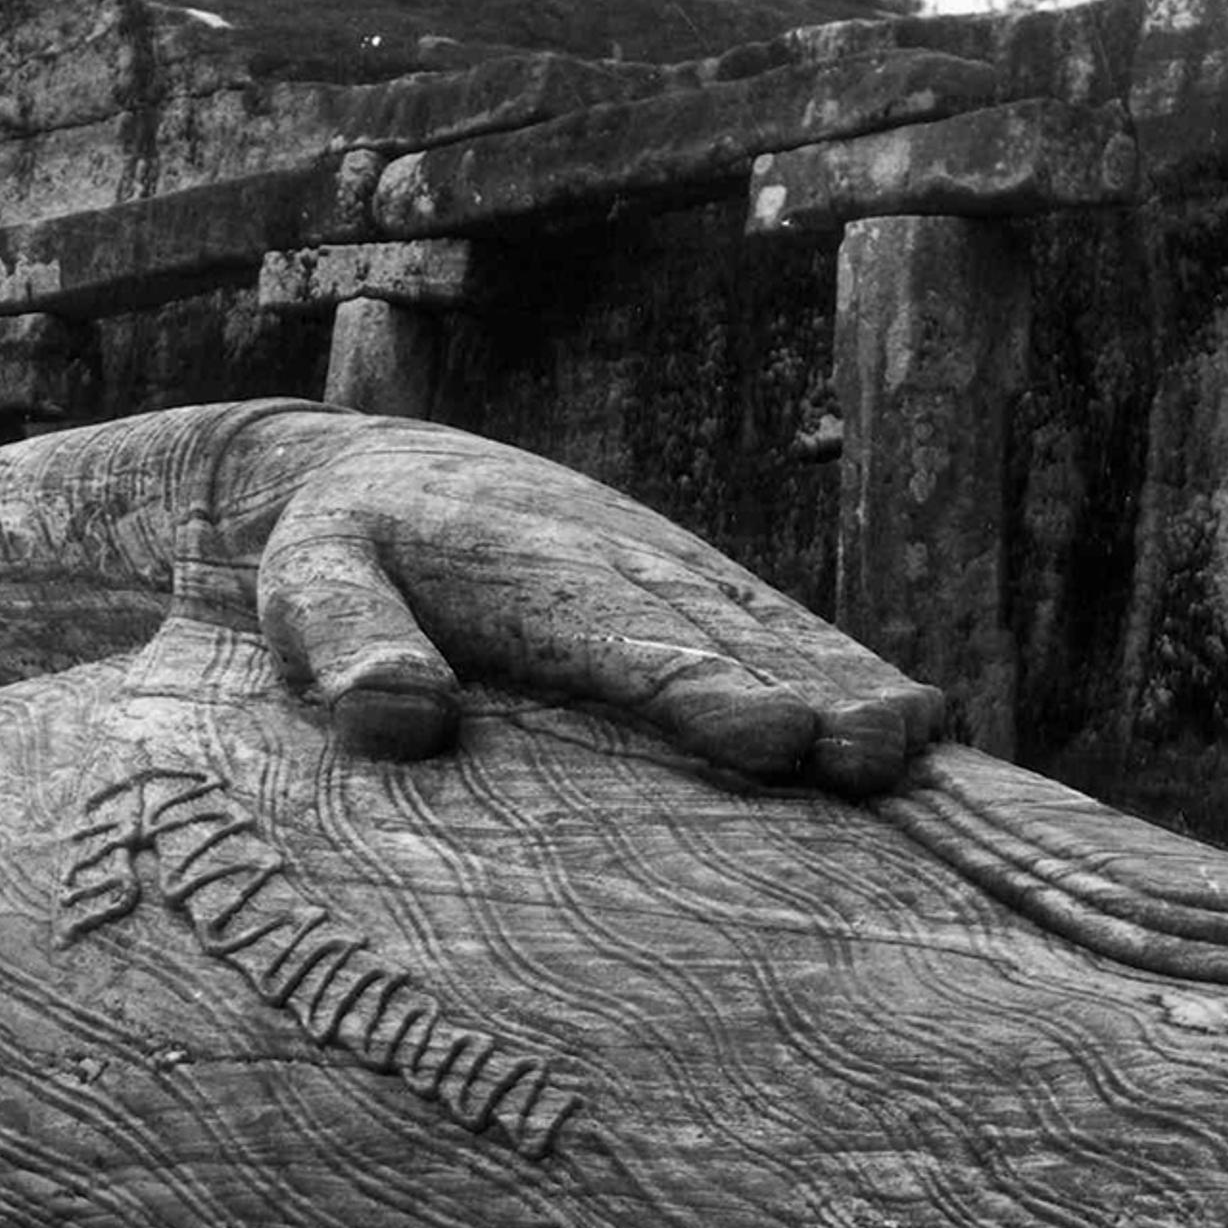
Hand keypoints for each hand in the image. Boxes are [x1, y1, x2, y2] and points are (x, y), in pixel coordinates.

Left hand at [253, 417, 941, 793]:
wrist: (379, 471)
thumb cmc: (335, 551)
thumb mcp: (305, 585)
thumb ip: (344, 642)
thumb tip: (397, 713)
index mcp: (530, 573)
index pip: (623, 640)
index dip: (701, 690)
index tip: (772, 737)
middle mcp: (625, 568)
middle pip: (732, 638)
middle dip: (812, 694)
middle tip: (876, 756)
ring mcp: (677, 578)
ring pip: (780, 635)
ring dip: (854, 689)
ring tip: (917, 750)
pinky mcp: (702, 597)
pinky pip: (788, 636)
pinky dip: (854, 678)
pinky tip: (922, 738)